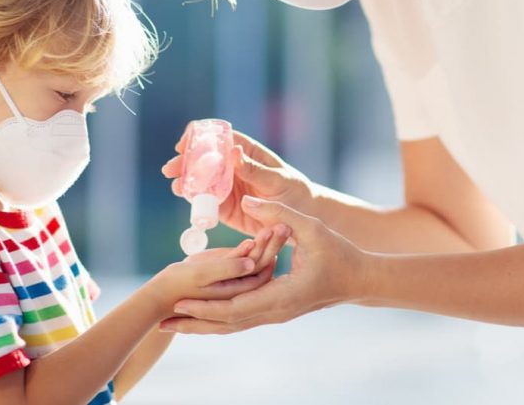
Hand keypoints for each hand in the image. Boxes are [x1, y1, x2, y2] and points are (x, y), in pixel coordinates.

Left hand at [159, 196, 365, 334]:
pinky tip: (200, 317)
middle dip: (194, 324)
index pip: (237, 307)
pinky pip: (242, 319)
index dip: (206, 306)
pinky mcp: (275, 310)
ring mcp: (276, 314)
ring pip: (233, 326)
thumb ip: (279, 213)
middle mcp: (276, 311)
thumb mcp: (311, 228)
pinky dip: (219, 320)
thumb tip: (249, 198)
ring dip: (203, 326)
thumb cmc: (340, 253)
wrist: (360, 280)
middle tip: (163, 324)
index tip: (180, 304)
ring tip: (172, 326)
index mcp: (283, 296)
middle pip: (228, 324)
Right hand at [162, 128, 315, 236]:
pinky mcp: (226, 208)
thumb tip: (234, 152)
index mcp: (247, 153)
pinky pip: (207, 203)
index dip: (200, 138)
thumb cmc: (295, 193)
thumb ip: (255, 170)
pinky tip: (185, 199)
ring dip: (186, 182)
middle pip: (204, 160)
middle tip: (170, 168)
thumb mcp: (278, 180)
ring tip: (176, 186)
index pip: (220, 139)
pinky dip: (194, 201)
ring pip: (201, 181)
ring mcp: (228, 188)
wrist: (301, 221)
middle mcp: (233, 168)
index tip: (184, 143)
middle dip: (185, 162)